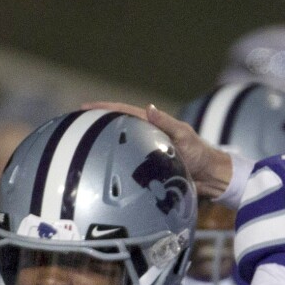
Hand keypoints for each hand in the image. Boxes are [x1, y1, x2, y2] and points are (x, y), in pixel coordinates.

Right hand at [81, 101, 232, 197]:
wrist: (210, 177)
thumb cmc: (200, 153)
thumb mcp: (183, 135)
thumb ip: (166, 122)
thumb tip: (149, 107)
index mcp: (152, 124)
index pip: (124, 112)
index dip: (104, 109)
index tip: (84, 108)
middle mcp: (146, 137)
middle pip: (116, 128)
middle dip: (96, 125)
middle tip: (74, 126)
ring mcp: (145, 153)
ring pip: (119, 147)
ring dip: (102, 145)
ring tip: (80, 147)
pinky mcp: (148, 169)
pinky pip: (126, 165)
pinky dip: (113, 165)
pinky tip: (100, 171)